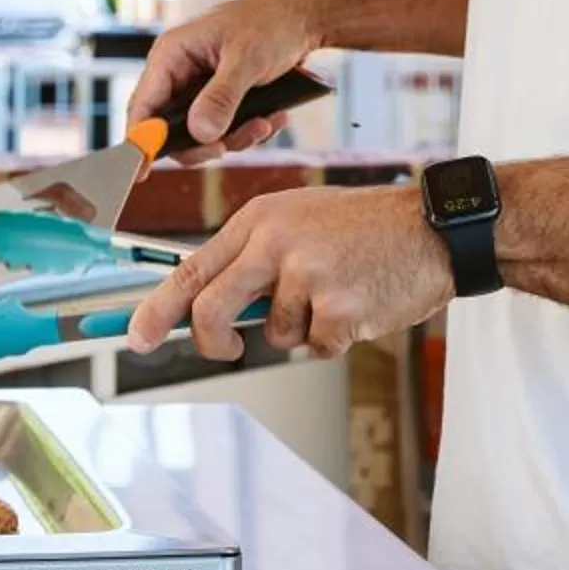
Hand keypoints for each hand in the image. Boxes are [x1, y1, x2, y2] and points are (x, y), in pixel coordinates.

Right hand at [126, 0, 323, 157]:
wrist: (304, 15)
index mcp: (171, 55)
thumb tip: (201, 134)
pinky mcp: (221, 96)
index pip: (142, 108)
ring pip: (202, 133)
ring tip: (266, 124)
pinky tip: (274, 117)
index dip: (140, 143)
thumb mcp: (247, 60)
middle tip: (233, 144)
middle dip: (205, 143)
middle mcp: (179, 72)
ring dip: (236, 137)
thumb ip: (222, 97)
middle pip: (172, 129)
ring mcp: (200, 86)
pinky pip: (224, 128)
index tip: (143, 174)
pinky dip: (248, 130)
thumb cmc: (271, 22)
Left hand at [126, 186, 451, 360]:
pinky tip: (361, 304)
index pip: (192, 269)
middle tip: (229, 349)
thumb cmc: (365, 229)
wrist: (433, 228)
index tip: (135, 338)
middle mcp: (274, 244)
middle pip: (212, 309)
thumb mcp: (300, 222)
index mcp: (259, 220)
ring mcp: (306, 275)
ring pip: (274, 335)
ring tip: (337, 293)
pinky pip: (318, 346)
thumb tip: (208, 312)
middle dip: (213, 341)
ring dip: (302, 330)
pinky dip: (337, 338)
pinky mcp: (338, 307)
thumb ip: (254, 259)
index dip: (157, 309)